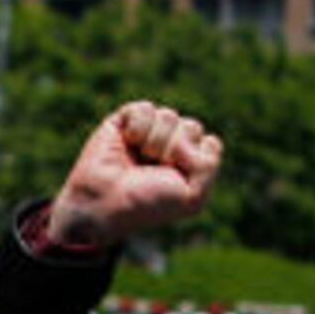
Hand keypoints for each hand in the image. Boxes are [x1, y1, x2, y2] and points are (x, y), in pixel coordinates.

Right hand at [46, 101, 223, 252]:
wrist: (105, 202)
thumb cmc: (147, 204)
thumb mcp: (192, 197)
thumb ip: (209, 164)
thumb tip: (185, 131)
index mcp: (188, 164)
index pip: (209, 143)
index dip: (195, 160)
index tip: (176, 181)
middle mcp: (170, 146)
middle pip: (192, 127)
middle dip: (175, 150)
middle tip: (155, 170)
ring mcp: (149, 132)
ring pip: (169, 116)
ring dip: (154, 142)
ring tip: (138, 159)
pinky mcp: (126, 120)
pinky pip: (145, 109)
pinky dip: (137, 127)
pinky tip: (126, 142)